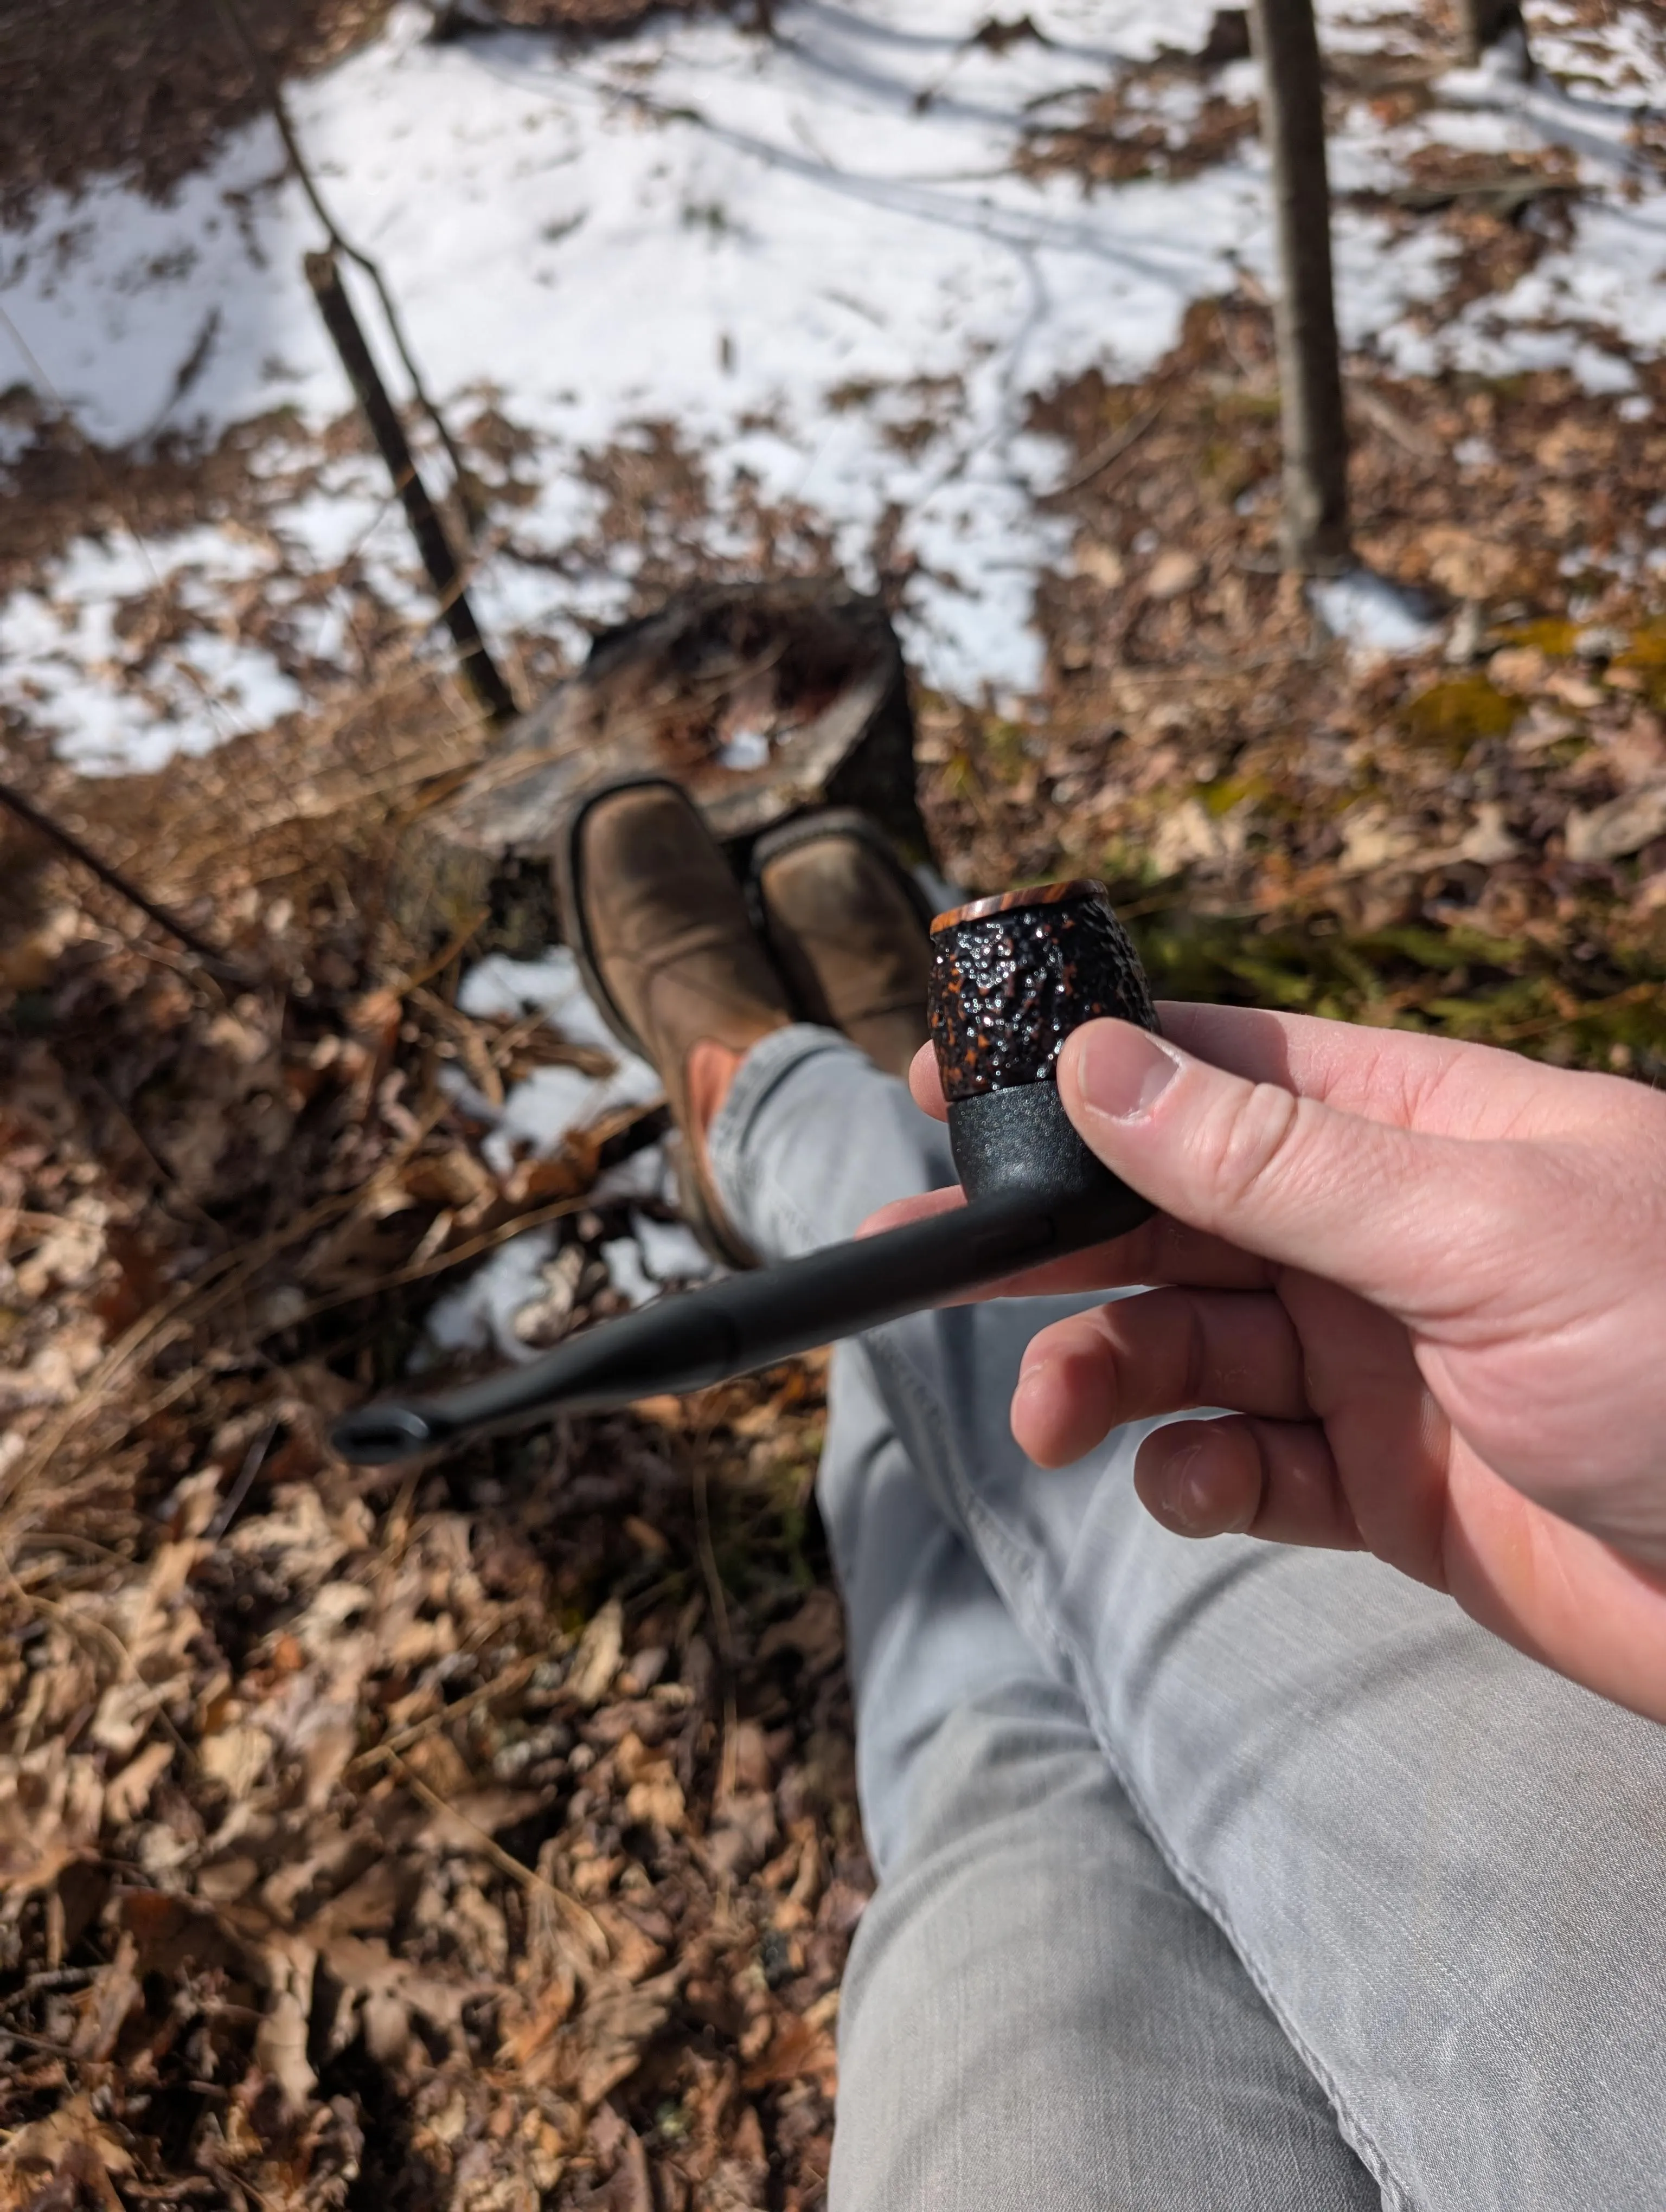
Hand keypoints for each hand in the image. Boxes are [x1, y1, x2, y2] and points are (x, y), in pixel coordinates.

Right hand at [880, 1008, 1665, 1722]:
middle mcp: (1383, 1236)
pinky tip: (1182, 1486)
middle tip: (932, 1264)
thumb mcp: (1475, 1234)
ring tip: (1056, 1420)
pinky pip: (1242, 1467)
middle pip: (1173, 1214)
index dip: (1082, 1073)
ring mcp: (1379, 1363)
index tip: (953, 1091)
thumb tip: (1100, 1062)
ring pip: (1187, 1346)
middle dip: (1053, 1241)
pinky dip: (1191, 1475)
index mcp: (1414, 1131)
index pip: (1217, 1068)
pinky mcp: (1384, 1490)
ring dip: (1103, 1373)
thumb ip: (1274, 1161)